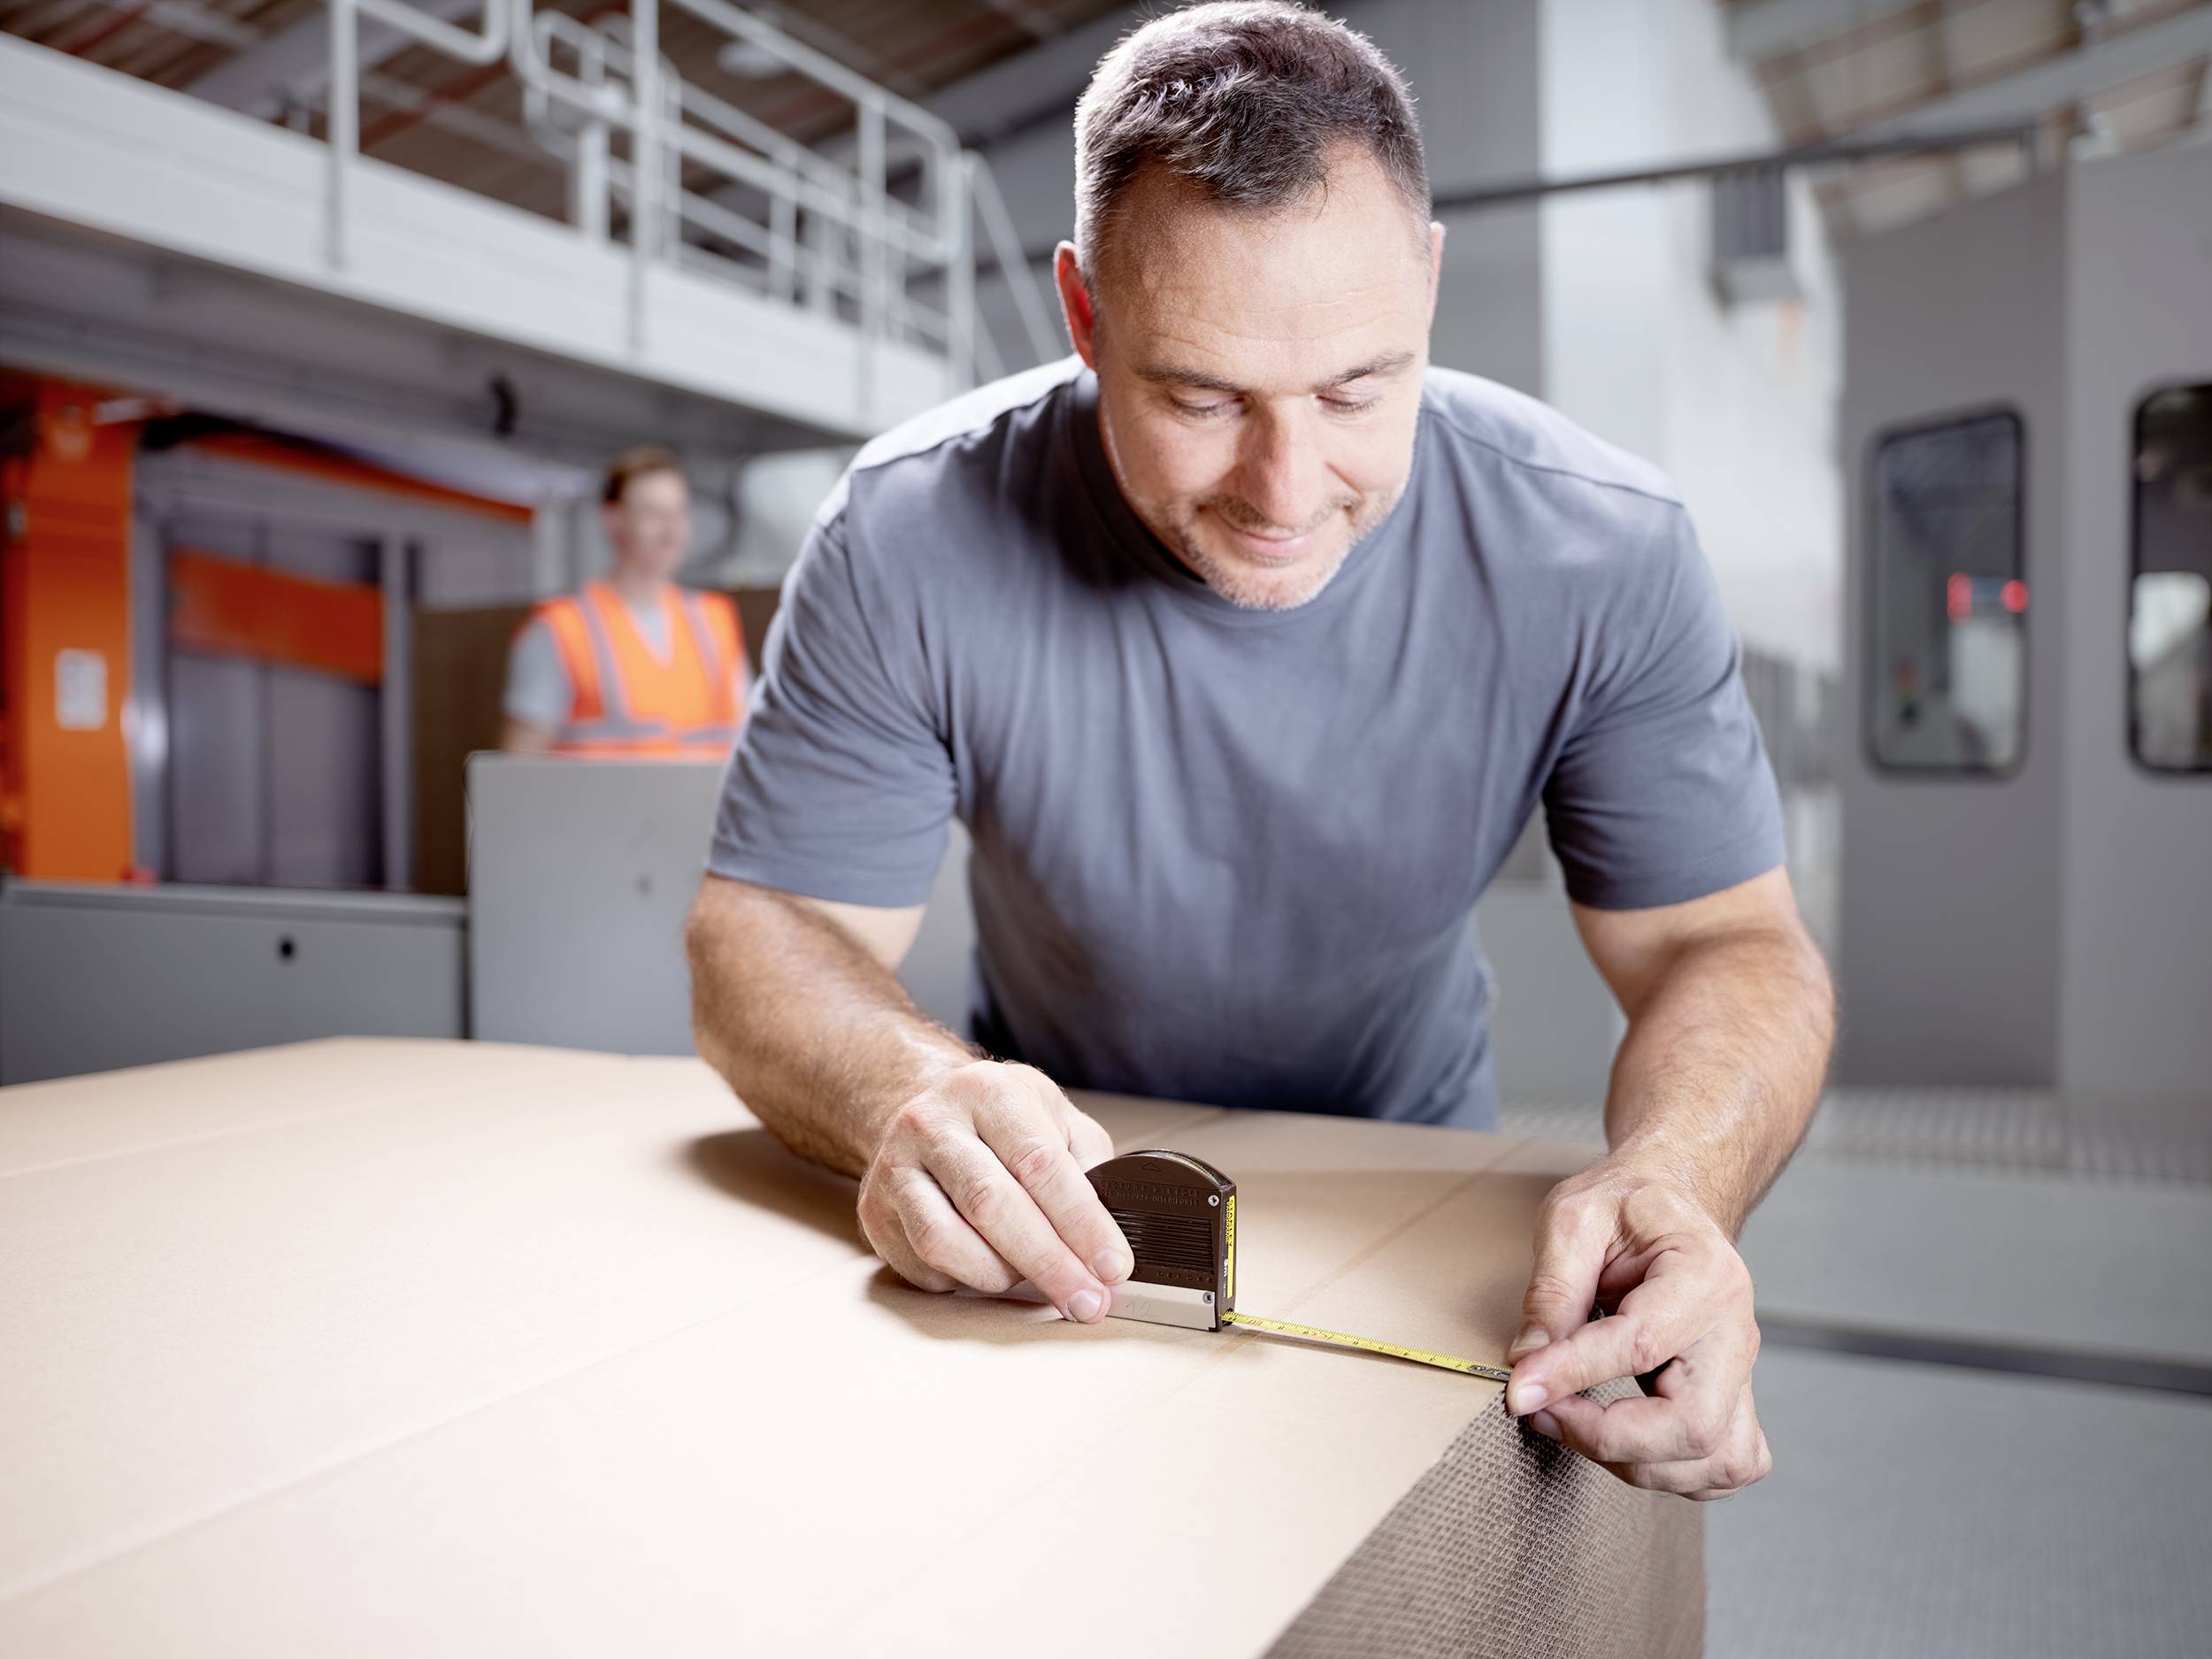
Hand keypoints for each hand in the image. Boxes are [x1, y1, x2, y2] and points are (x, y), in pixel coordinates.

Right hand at [855, 1060, 1132, 1321]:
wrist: (925, 1112)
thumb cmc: (1001, 1122)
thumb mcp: (1054, 1117)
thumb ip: (1087, 1163)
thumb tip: (1108, 1231)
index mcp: (986, 1090)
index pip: (1038, 1162)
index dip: (1080, 1222)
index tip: (1112, 1266)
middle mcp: (931, 1123)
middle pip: (991, 1205)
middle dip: (1049, 1263)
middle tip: (1088, 1301)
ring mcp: (894, 1168)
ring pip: (946, 1243)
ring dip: (1003, 1276)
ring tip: (1037, 1280)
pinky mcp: (875, 1212)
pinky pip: (925, 1267)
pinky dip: (966, 1281)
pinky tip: (991, 1270)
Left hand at [1502, 1157, 1771, 1500]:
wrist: (1670, 1200)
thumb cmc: (1623, 1205)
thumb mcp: (1573, 1219)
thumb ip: (1551, 1292)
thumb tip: (1525, 1367)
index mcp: (1704, 1275)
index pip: (1641, 1345)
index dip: (1572, 1376)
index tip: (1517, 1392)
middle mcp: (1736, 1333)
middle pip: (1694, 1426)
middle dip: (1609, 1439)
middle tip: (1544, 1411)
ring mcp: (1741, 1373)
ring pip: (1714, 1461)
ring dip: (1637, 1464)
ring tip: (1573, 1422)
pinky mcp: (1734, 1399)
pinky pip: (1725, 1464)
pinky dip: (1676, 1472)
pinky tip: (1625, 1443)